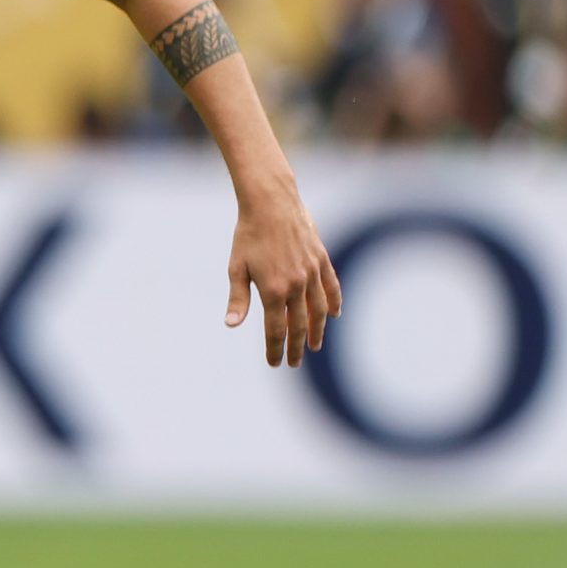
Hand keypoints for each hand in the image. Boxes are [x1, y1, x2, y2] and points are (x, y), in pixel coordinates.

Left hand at [225, 173, 340, 367]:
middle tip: (294, 362)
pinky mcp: (321, 259)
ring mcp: (312, 272)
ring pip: (319, 309)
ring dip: (318, 329)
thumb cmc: (248, 236)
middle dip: (296, 346)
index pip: (276, 330)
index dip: (275, 349)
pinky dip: (334, 302)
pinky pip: (332, 286)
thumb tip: (231, 325)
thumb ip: (238, 299)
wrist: (271, 203)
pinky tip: (335, 315)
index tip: (275, 363)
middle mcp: (296, 284)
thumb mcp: (237, 268)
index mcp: (273, 290)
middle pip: (299, 325)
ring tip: (315, 345)